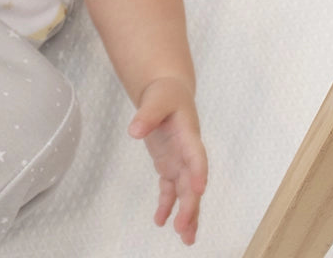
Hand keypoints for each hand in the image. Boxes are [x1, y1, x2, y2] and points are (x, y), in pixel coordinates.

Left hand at [128, 76, 207, 245]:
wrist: (169, 94)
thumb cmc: (166, 95)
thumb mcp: (156, 99)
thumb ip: (146, 115)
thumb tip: (134, 131)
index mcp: (189, 134)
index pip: (196, 155)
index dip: (198, 172)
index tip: (198, 190)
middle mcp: (187, 152)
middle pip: (192, 182)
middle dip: (190, 206)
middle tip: (184, 229)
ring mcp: (179, 161)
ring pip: (185, 192)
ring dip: (186, 214)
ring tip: (186, 238)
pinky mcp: (169, 166)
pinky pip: (170, 189)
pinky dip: (166, 205)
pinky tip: (160, 221)